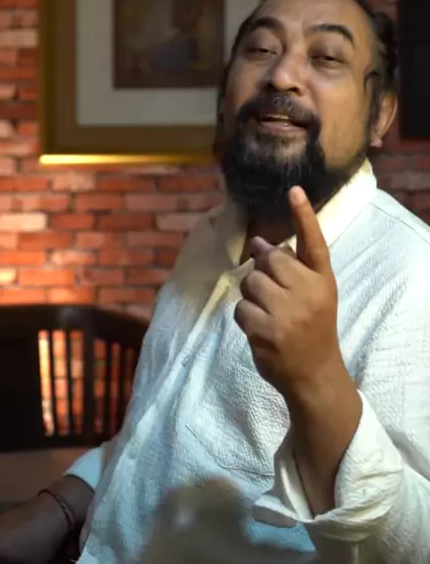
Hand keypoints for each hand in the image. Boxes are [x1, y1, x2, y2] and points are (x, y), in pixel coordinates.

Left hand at [235, 186, 340, 401]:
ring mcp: (288, 312)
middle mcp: (309, 292)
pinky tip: (261, 329)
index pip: (313, 241)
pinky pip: (241, 308)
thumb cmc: (312, 326)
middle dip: (263, 273)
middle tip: (274, 295)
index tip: (293, 190)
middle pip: (269, 260)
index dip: (303, 215)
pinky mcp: (267, 330)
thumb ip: (291, 268)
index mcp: (322, 279)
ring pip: (251, 283)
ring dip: (252, 297)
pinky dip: (245, 318)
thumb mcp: (313, 294)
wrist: (315, 374)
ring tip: (268, 314)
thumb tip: (258, 243)